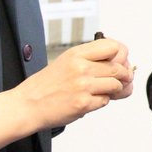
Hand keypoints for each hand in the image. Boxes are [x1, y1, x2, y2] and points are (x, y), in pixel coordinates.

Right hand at [14, 37, 133, 127]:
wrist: (28, 105)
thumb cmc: (46, 85)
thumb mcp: (66, 61)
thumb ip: (91, 59)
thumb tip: (120, 61)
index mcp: (77, 54)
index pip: (113, 47)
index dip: (122, 54)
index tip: (121, 61)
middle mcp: (81, 67)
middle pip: (118, 68)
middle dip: (123, 75)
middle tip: (121, 80)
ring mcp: (83, 86)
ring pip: (116, 85)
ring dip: (114, 90)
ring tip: (104, 91)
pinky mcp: (83, 103)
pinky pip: (105, 101)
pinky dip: (102, 101)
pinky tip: (91, 100)